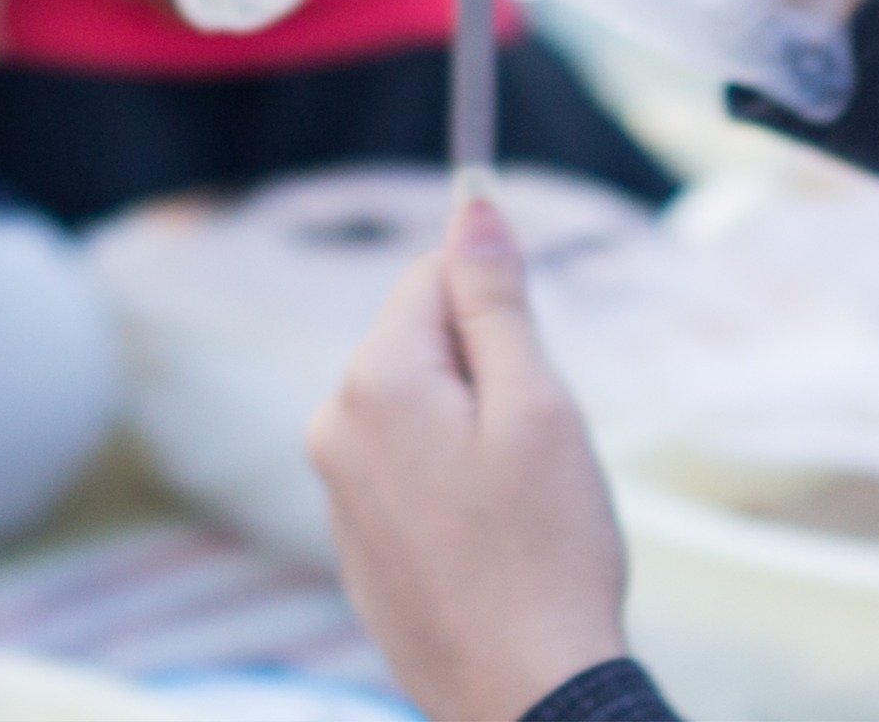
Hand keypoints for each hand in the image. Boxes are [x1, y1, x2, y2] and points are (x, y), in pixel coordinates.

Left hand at [310, 195, 630, 721]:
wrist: (522, 696)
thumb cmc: (545, 552)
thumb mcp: (539, 406)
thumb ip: (497, 301)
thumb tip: (473, 206)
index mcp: (374, 383)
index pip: (431, 278)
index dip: (499, 307)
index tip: (538, 370)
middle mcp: (334, 428)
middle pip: (422, 344)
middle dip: (489, 374)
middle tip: (535, 450)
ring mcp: (337, 493)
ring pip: (420, 411)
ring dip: (474, 433)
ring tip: (518, 505)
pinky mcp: (356, 544)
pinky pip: (409, 474)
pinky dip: (455, 488)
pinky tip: (493, 545)